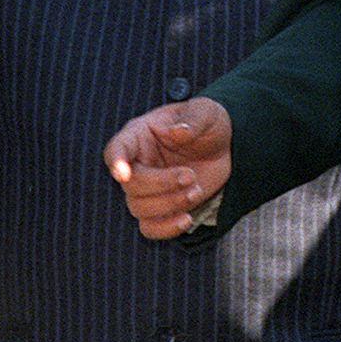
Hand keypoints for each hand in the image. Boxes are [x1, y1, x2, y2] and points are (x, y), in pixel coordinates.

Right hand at [102, 97, 231, 239]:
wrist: (224, 147)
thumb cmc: (208, 124)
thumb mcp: (206, 112)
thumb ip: (193, 120)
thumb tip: (178, 132)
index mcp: (139, 135)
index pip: (116, 149)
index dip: (116, 162)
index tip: (122, 174)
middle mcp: (137, 162)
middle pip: (131, 184)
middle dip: (161, 184)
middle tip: (191, 176)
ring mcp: (148, 188)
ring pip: (138, 207)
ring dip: (169, 204)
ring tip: (196, 191)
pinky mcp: (161, 208)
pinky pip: (149, 228)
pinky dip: (166, 229)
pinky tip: (187, 219)